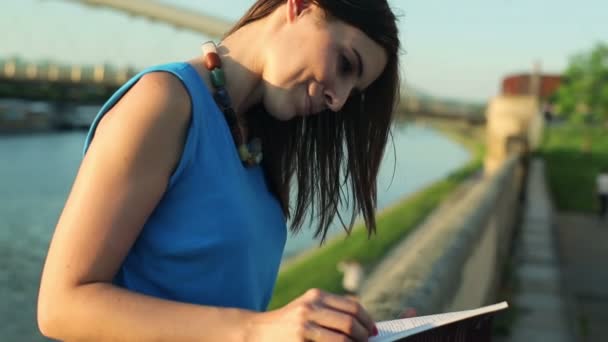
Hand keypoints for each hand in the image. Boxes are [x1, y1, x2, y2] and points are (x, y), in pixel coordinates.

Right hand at [246, 288, 377, 340]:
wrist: (256, 332)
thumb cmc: (287, 324)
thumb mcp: (307, 309)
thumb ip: (331, 312)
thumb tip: (363, 326)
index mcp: (316, 296)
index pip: (353, 306)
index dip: (368, 320)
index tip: (374, 331)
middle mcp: (311, 307)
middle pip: (350, 323)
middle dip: (363, 337)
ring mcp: (305, 325)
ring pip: (343, 339)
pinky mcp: (300, 340)